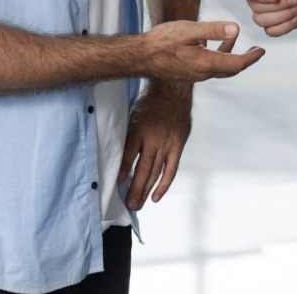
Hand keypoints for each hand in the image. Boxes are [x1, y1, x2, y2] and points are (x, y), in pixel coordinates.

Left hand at [119, 84, 191, 209]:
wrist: (172, 91)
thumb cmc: (149, 103)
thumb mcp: (133, 116)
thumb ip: (129, 136)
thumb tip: (120, 158)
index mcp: (140, 130)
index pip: (129, 154)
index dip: (123, 170)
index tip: (118, 183)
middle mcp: (154, 139)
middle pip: (143, 169)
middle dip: (135, 189)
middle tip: (129, 204)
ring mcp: (167, 144)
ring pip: (156, 173)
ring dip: (146, 190)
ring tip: (138, 204)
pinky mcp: (178, 146)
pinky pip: (171, 170)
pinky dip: (163, 184)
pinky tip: (155, 197)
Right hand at [142, 20, 264, 81]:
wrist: (139, 57)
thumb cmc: (161, 42)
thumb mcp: (189, 30)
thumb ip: (213, 30)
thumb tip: (236, 29)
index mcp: (206, 64)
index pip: (237, 64)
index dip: (251, 58)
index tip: (261, 51)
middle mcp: (203, 73)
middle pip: (231, 69)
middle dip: (245, 60)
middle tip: (255, 51)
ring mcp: (194, 74)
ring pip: (219, 68)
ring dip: (230, 55)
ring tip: (235, 41)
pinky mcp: (187, 72)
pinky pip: (208, 66)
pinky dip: (216, 55)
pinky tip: (209, 43)